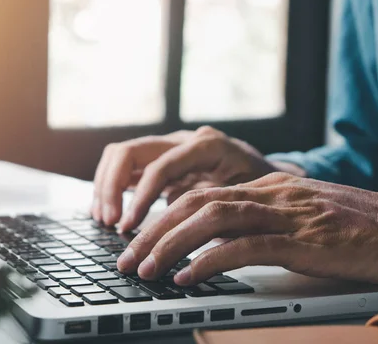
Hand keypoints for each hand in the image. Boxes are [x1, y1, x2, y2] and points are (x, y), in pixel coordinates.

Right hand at [91, 126, 281, 230]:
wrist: (273, 178)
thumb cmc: (262, 192)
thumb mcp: (245, 202)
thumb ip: (212, 211)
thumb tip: (178, 236)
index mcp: (206, 146)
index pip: (159, 166)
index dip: (140, 198)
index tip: (128, 226)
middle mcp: (184, 140)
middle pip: (129, 151)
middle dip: (111, 187)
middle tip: (109, 222)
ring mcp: (171, 147)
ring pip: (121, 155)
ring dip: (106, 186)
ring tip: (104, 219)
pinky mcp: (163, 160)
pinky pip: (128, 167)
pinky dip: (113, 187)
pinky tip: (109, 212)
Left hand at [116, 172, 377, 285]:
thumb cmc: (365, 230)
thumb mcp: (307, 218)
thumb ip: (268, 224)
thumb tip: (223, 246)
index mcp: (270, 186)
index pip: (202, 193)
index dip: (164, 215)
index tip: (138, 238)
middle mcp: (273, 193)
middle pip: (196, 202)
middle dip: (153, 230)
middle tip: (126, 257)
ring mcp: (289, 213)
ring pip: (212, 219)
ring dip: (170, 244)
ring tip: (144, 269)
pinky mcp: (305, 239)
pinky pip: (246, 247)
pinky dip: (209, 261)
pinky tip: (186, 277)